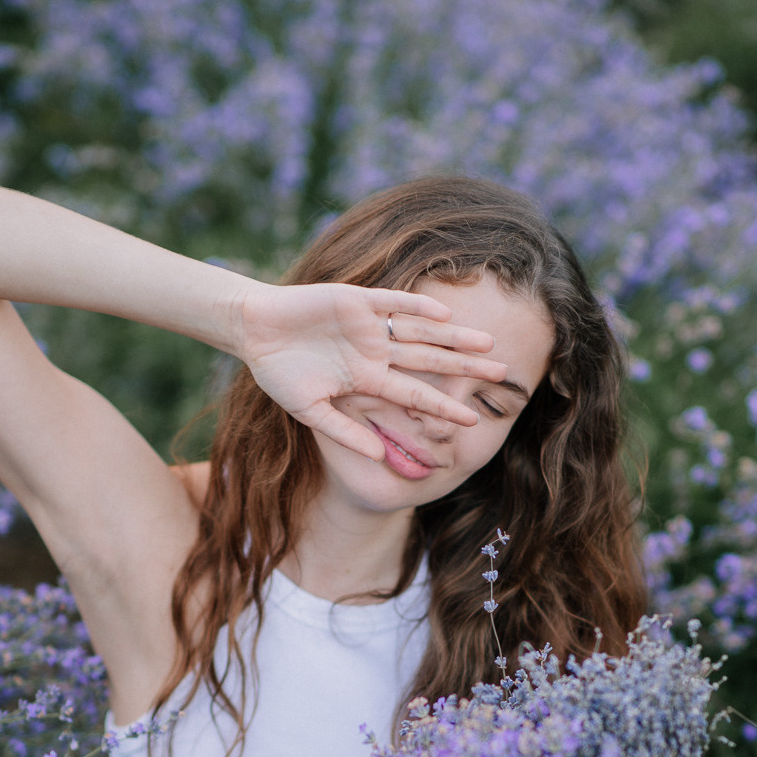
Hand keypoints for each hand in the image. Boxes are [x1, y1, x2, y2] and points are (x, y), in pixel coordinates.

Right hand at [231, 280, 507, 460]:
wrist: (254, 331)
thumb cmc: (279, 373)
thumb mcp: (311, 412)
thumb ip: (345, 432)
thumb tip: (379, 456)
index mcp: (368, 380)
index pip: (416, 395)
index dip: (444, 407)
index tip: (473, 420)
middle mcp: (376, 353)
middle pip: (431, 362)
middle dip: (465, 369)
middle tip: (502, 374)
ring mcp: (369, 326)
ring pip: (422, 332)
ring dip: (453, 338)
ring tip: (486, 343)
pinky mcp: (356, 300)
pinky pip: (393, 303)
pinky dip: (417, 307)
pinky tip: (445, 315)